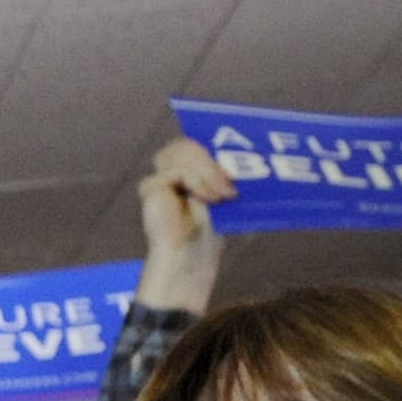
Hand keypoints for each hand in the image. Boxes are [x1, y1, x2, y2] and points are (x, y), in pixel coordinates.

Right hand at [134, 136, 233, 313]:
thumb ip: (225, 174)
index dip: (215, 143)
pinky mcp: (151, 186)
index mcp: (190, 169)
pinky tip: (210, 197)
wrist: (189, 258)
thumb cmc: (209, 232)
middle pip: (189, 143)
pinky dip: (197, 180)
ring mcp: (161, 177)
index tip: (240, 155)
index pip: (198, 142)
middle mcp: (173, 169)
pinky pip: (178, 170)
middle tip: (232, 179)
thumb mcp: (224, 196)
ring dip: (208, 170)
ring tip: (222, 194)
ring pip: (184, 150)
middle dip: (213, 158)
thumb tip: (250, 157)